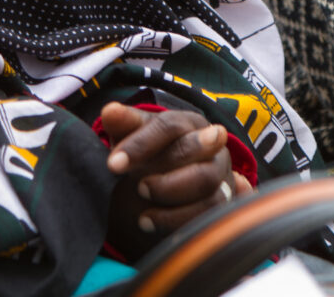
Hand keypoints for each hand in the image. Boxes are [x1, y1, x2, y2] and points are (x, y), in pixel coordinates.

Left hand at [101, 102, 251, 259]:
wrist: (165, 177)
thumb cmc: (149, 149)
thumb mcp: (134, 133)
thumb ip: (122, 123)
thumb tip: (110, 112)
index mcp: (189, 121)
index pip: (168, 126)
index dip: (140, 144)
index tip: (113, 164)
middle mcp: (213, 145)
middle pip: (193, 154)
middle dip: (161, 172)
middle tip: (137, 187)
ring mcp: (222, 175)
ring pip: (207, 185)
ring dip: (171, 197)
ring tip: (141, 212)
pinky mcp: (224, 204)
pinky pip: (209, 214)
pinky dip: (178, 220)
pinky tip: (149, 222)